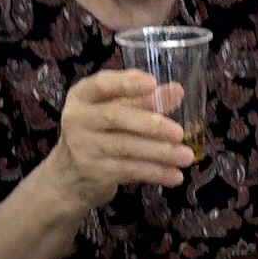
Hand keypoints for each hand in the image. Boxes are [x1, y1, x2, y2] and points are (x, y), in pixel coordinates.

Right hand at [45, 65, 192, 207]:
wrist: (71, 174)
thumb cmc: (100, 131)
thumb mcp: (116, 109)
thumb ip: (144, 99)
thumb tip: (177, 90)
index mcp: (82, 95)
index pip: (102, 84)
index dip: (127, 83)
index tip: (153, 83)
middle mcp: (77, 118)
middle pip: (115, 117)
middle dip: (150, 124)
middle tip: (179, 132)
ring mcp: (83, 147)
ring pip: (125, 147)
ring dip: (159, 152)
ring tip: (186, 156)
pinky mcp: (94, 171)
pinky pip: (129, 170)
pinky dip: (154, 173)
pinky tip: (175, 176)